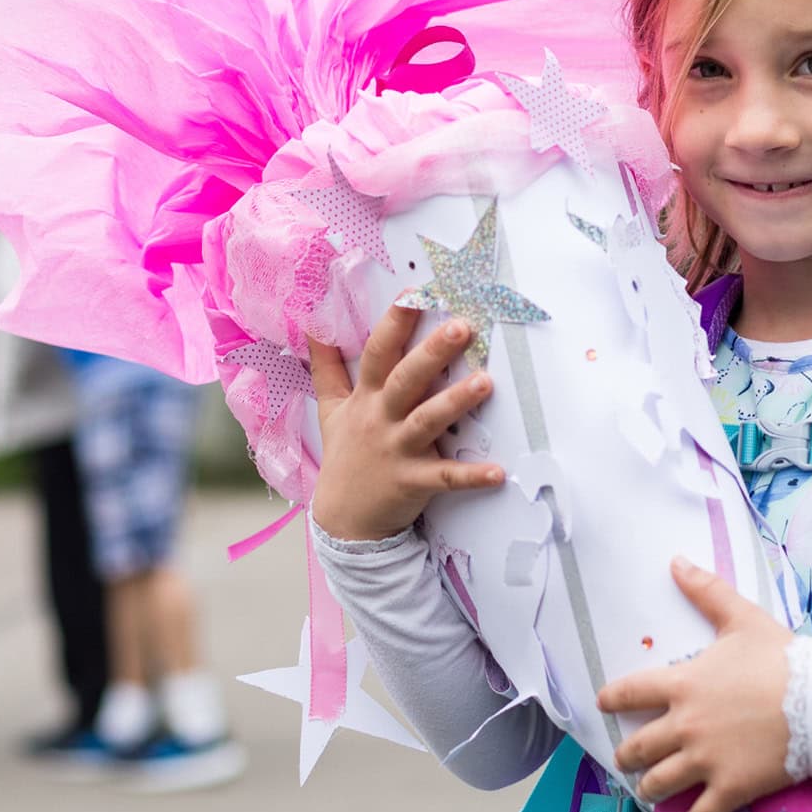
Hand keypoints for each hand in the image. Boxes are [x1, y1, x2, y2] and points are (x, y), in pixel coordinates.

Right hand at [307, 304, 504, 541]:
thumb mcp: (329, 409)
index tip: (415, 293)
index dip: (395, 323)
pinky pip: (445, 478)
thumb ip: (326, 366)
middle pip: (405, 380)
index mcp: (365, 398)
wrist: (342, 518)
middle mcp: (380, 419)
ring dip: (456, 402)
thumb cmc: (345, 456)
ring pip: (427, 421)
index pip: (378, 353)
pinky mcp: (412, 482)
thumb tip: (313, 326)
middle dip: (431, 352)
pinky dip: (471, 476)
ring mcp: (397, 450)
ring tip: (486, 382)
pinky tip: (498, 472)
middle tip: (460, 326)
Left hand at [599, 557, 796, 811]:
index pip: (629, 693)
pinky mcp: (730, 789)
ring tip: (648, 791)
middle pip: (638, 748)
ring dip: (649, 788)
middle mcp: (684, 726)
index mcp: (682, 685)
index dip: (612, 700)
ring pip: (659, 783)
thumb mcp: (743, 619)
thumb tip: (676, 562)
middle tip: (626, 760)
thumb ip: (707, 592)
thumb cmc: (783, 659)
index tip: (604, 705)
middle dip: (627, 756)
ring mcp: (705, 761)